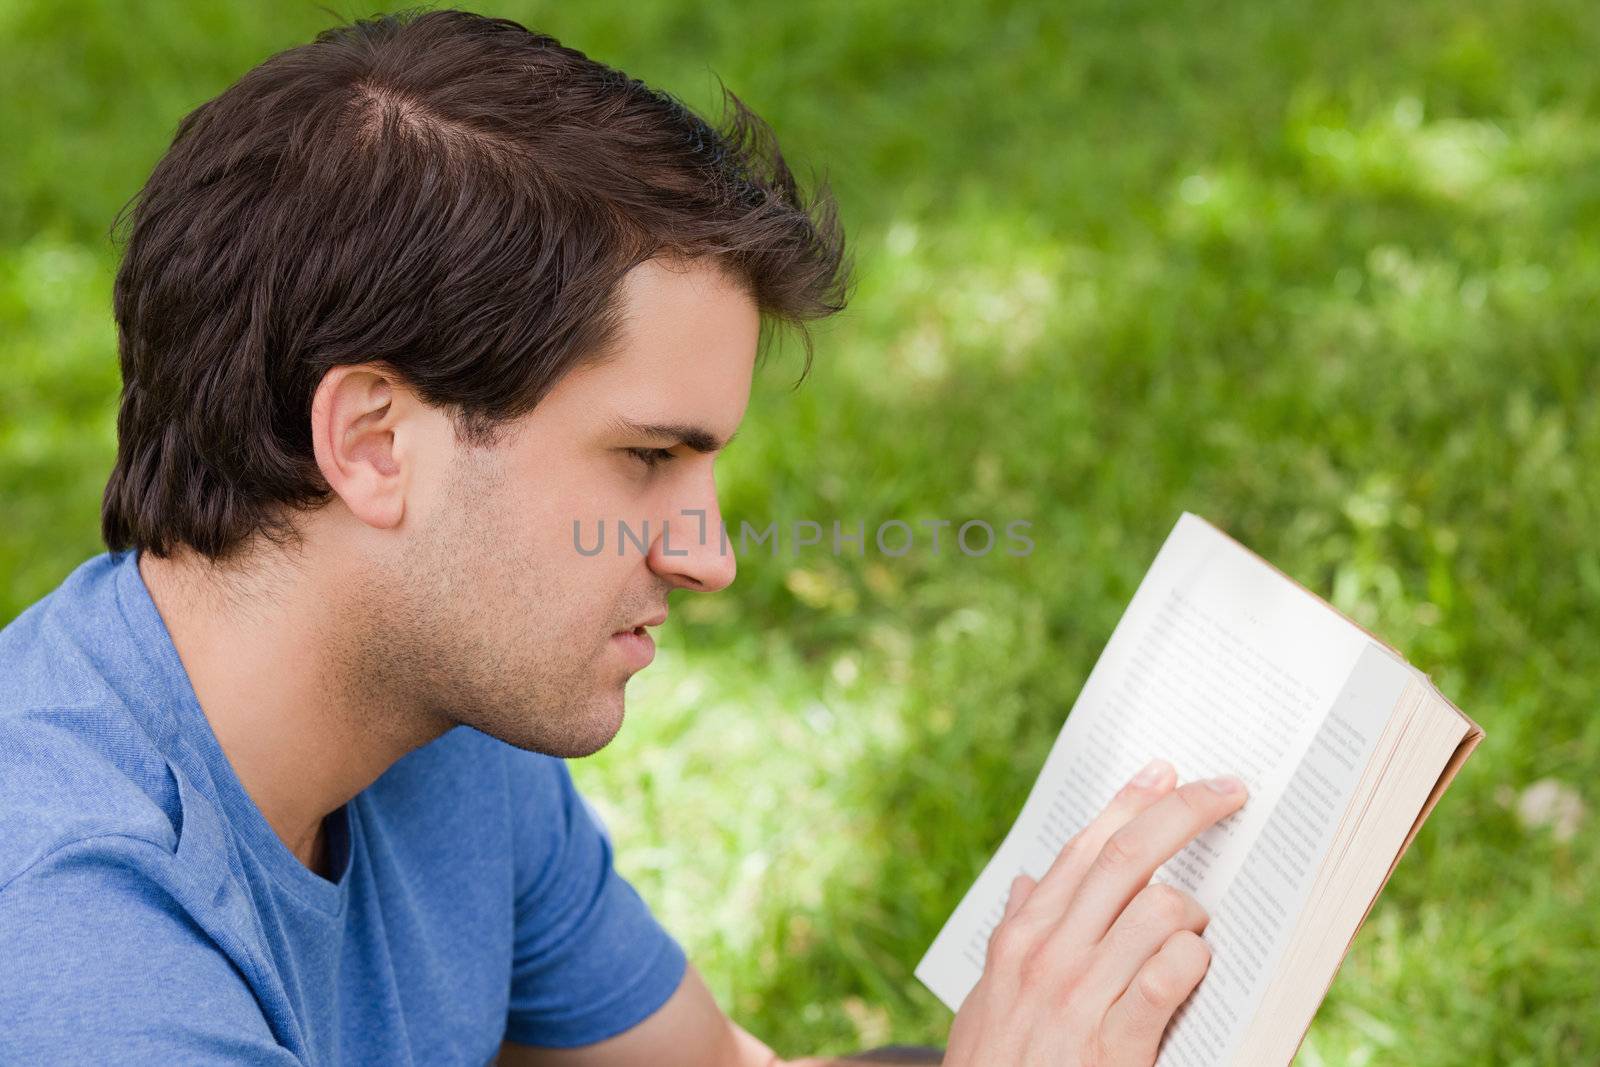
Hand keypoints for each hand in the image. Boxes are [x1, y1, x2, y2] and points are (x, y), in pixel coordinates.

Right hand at [942, 761, 1246, 1066]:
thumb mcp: (987, 998)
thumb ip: (1011, 937)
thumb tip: (1026, 882)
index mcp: (1021, 937)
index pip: (1082, 849)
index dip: (1128, 804)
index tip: (1164, 772)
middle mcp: (1049, 954)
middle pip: (1128, 859)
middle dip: (1185, 814)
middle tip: (1228, 792)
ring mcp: (1081, 997)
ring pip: (1160, 910)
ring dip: (1194, 913)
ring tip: (1198, 932)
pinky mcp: (1115, 1044)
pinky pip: (1171, 974)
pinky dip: (1194, 961)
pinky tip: (1197, 967)